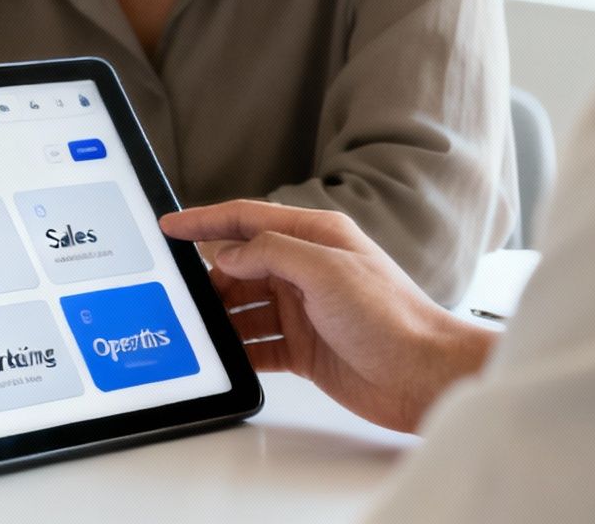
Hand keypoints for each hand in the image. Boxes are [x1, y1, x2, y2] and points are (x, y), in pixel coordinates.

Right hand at [161, 200, 494, 432]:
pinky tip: (223, 355)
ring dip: (221, 315)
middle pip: (242, 264)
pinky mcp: (305, 348)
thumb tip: (228, 252)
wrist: (424, 375)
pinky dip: (238, 349)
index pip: (248, 219)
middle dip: (210, 276)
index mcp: (316, 236)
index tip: (170, 226)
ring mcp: (305, 311)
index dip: (206, 220)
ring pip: (245, 306)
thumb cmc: (392, 316)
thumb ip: (271, 252)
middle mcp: (308, 270)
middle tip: (180, 291)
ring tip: (198, 326)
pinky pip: (258, 344)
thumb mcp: (326, 270)